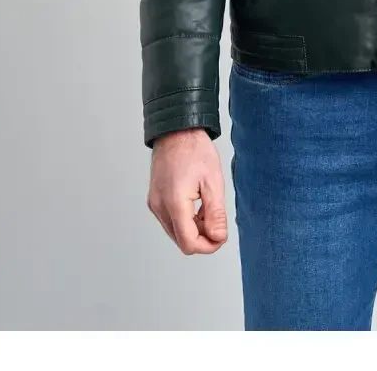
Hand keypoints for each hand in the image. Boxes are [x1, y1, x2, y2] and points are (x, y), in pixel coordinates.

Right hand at [147, 127, 228, 253]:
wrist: (176, 130)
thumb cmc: (194, 150)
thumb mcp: (213, 181)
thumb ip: (216, 213)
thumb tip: (218, 237)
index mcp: (174, 203)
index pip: (189, 243)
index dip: (208, 246)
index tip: (221, 237)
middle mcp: (160, 207)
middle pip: (181, 240)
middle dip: (202, 237)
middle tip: (217, 220)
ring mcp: (155, 203)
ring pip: (175, 232)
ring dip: (193, 229)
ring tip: (207, 208)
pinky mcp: (154, 199)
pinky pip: (170, 220)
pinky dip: (185, 220)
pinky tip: (196, 204)